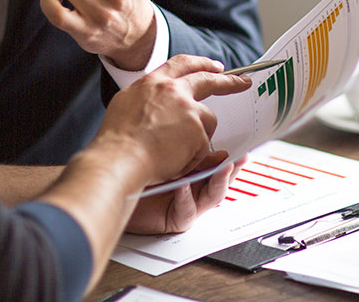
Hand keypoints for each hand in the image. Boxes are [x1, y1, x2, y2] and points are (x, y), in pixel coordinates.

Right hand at [94, 55, 251, 185]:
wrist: (119, 158)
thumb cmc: (116, 140)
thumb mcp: (127, 104)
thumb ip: (148, 97)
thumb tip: (157, 100)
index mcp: (153, 82)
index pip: (181, 64)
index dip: (200, 63)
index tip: (215, 65)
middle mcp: (173, 90)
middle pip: (207, 80)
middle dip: (228, 81)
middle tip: (243, 82)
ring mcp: (187, 109)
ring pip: (207, 121)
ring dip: (197, 136)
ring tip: (172, 151)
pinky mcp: (197, 130)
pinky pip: (203, 146)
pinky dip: (193, 156)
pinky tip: (173, 161)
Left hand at [125, 151, 244, 233]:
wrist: (116, 192)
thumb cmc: (136, 173)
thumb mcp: (167, 156)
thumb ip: (189, 150)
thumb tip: (210, 140)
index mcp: (194, 173)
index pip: (218, 165)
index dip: (231, 158)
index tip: (242, 149)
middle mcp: (195, 189)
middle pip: (221, 180)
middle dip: (232, 169)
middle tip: (240, 159)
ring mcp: (188, 204)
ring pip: (213, 196)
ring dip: (219, 182)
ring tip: (222, 169)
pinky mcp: (177, 219)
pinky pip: (187, 209)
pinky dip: (186, 196)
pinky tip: (184, 184)